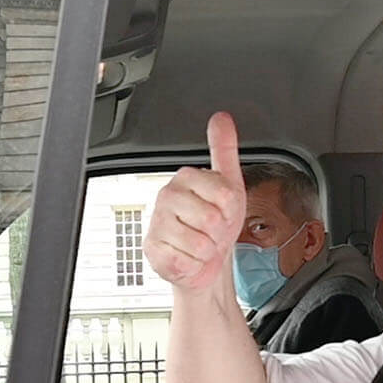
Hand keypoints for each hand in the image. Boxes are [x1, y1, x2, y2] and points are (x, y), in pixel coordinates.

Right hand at [144, 112, 246, 291]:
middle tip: (211, 231)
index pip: (225, 194)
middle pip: (212, 219)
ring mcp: (156, 223)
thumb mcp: (229, 184)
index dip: (230, 209)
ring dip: (207, 251)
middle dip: (219, 233)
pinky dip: (193, 265)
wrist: (205, 260)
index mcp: (186, 178)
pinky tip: (187, 256)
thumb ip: (224, 150)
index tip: (223, 211)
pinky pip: (187, 261)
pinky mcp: (152, 249)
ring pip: (199, 243)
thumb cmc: (217, 224)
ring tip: (200, 244)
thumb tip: (221, 118)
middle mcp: (167, 197)